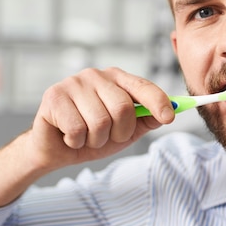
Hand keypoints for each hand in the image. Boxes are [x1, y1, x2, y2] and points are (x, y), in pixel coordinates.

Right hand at [29, 67, 173, 170]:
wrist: (55, 150)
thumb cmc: (93, 136)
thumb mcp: (126, 130)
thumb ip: (147, 119)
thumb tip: (171, 112)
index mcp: (117, 79)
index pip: (143, 86)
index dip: (159, 101)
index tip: (169, 117)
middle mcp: (96, 75)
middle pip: (123, 108)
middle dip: (119, 132)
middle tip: (107, 137)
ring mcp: (74, 83)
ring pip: (100, 122)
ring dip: (96, 140)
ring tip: (86, 136)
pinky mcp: (54, 96)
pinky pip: (77, 129)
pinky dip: (76, 141)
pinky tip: (69, 136)